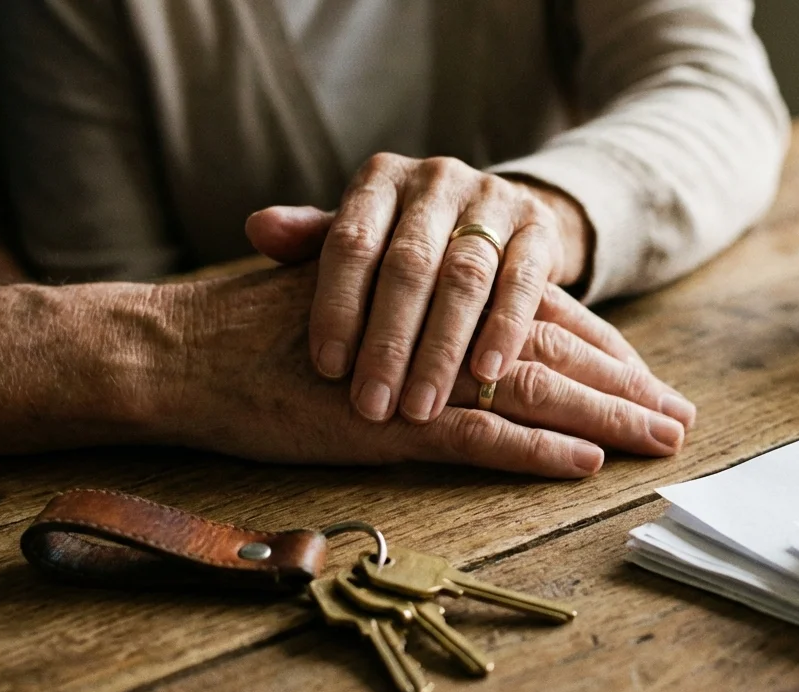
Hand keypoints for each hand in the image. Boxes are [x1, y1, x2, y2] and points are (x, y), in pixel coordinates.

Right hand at [162, 263, 693, 477]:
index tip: (645, 380)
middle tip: (679, 417)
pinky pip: (479, 437)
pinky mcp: (390, 421)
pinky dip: (535, 451)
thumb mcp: (354, 308)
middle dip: (624, 386)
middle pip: (555, 354)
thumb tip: (468, 343)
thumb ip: (412, 317)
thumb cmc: (262, 334)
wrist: (186, 350)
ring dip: (604, 418)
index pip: (540, 318)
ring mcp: (418, 373)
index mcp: (435, 297)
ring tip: (659, 441)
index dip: (600, 351)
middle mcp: (438, 326)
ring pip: (535, 393)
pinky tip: (584, 464)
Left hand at [248, 153, 590, 425]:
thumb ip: (311, 240)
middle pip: (408, 264)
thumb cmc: (407, 243)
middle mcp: (436, 179)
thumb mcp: (361, 237)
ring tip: (421, 406)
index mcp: (380, 179)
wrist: (499, 220)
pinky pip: (523, 282)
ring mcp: (493, 199)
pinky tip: (487, 375)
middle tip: (373, 404)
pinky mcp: (540, 228)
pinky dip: (504, 330)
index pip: (350, 241)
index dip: (338, 306)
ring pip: (465, 277)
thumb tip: (258, 229)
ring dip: (441, 348)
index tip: (328, 369)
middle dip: (389, 342)